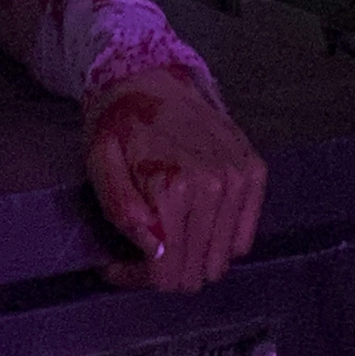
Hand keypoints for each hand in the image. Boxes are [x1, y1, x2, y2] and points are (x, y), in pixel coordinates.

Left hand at [83, 68, 266, 292]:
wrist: (149, 77)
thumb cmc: (119, 122)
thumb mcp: (99, 160)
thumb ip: (121, 208)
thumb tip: (155, 250)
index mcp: (175, 184)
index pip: (168, 269)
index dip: (139, 278)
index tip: (116, 267)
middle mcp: (216, 185)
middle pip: (196, 270)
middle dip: (163, 272)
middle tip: (137, 252)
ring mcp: (241, 179)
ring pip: (221, 260)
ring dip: (191, 258)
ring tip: (164, 236)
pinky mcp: (255, 172)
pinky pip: (243, 238)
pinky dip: (218, 241)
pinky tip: (192, 224)